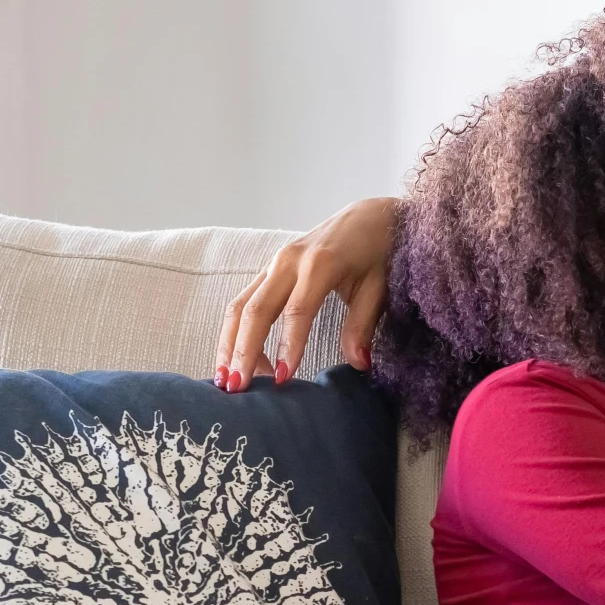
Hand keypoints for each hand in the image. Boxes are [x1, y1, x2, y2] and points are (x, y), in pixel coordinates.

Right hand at [216, 197, 398, 390]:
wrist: (370, 217)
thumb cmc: (378, 250)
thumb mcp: (378, 286)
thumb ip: (363, 324)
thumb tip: (359, 363)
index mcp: (320, 263)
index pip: (297, 311)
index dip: (288, 345)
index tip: (282, 378)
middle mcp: (289, 261)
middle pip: (256, 309)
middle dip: (244, 350)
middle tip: (238, 388)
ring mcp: (275, 264)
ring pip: (241, 305)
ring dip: (230, 343)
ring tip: (226, 379)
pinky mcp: (269, 269)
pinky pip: (244, 300)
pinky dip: (235, 331)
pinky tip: (234, 358)